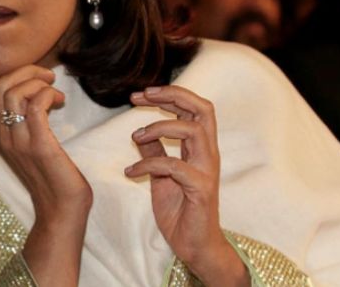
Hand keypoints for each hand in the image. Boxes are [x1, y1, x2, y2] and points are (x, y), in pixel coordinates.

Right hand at [0, 38, 89, 285]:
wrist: (62, 211)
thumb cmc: (53, 177)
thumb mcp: (31, 144)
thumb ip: (26, 121)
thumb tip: (36, 93)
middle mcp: (2, 136)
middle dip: (22, 69)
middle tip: (46, 74)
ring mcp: (18, 141)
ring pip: (14, 92)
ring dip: (38, 81)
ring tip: (56, 90)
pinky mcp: (39, 145)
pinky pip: (35, 105)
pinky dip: (48, 94)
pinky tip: (59, 102)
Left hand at [126, 85, 246, 285]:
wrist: (194, 246)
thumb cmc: (180, 210)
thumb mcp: (161, 176)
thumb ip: (154, 152)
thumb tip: (138, 132)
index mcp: (200, 149)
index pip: (195, 109)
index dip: (171, 95)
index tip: (142, 94)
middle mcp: (208, 155)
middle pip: (204, 109)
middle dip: (172, 96)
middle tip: (142, 96)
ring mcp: (207, 171)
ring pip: (194, 131)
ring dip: (159, 127)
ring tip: (135, 136)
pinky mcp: (200, 190)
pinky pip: (175, 166)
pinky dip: (149, 163)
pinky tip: (131, 172)